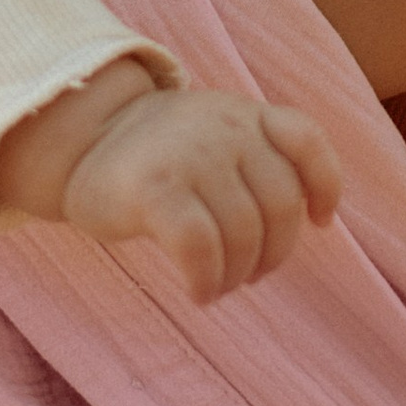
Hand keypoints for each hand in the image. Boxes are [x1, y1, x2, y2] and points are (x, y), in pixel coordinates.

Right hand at [0, 58, 342, 303]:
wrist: (80, 138)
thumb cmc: (159, 153)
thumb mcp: (215, 132)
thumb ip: (258, 157)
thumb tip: (311, 220)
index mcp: (244, 114)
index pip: (305, 140)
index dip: (325, 184)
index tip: (320, 221)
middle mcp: (224, 127)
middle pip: (280, 205)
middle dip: (274, 253)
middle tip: (250, 274)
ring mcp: (190, 155)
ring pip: (244, 233)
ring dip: (239, 274)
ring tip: (220, 284)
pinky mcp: (155, 189)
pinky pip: (201, 248)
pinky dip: (208, 280)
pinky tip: (200, 291)